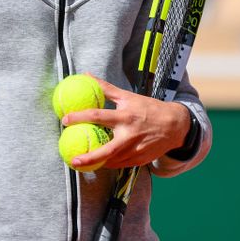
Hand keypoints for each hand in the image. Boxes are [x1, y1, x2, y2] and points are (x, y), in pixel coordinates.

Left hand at [61, 77, 190, 169]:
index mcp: (126, 116)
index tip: (64, 119)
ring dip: (96, 163)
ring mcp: (136, 150)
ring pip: (112, 161)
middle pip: (106, 150)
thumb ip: (106, 89)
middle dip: (88, 157)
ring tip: (80, 163)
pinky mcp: (139, 160)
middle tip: (72, 159)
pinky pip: (120, 164)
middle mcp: (130, 135)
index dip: (80, 117)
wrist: (175, 125)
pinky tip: (98, 163)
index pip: (98, 116)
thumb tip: (86, 76)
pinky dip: (108, 164)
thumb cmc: (148, 108)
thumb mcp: (128, 96)